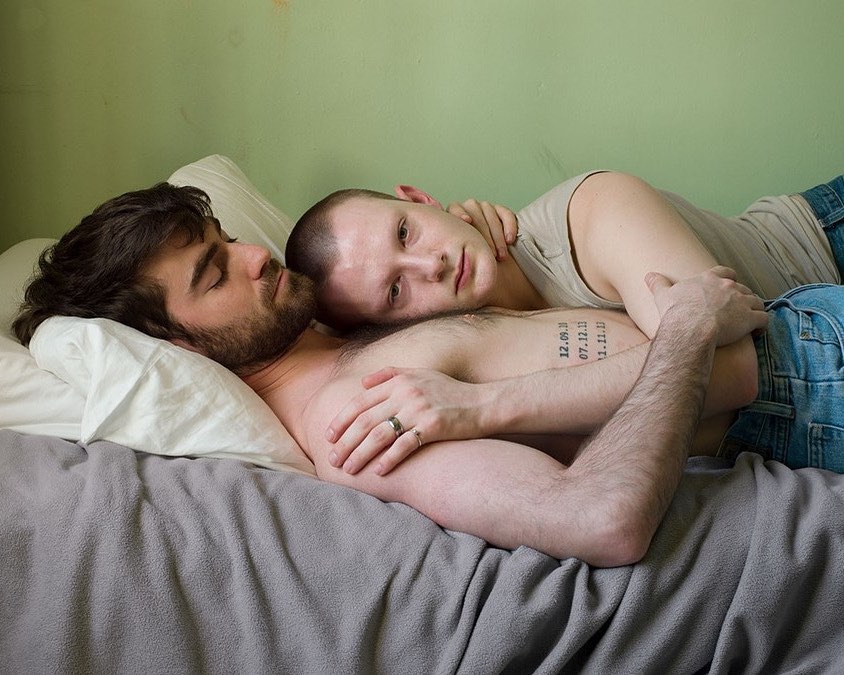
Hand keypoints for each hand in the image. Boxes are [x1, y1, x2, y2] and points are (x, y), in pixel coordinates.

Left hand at [325, 367, 487, 474]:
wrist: (483, 403)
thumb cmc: (450, 391)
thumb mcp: (420, 375)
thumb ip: (390, 375)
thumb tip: (362, 383)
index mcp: (399, 381)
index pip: (361, 401)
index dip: (342, 419)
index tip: (329, 436)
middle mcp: (406, 393)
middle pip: (365, 420)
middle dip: (345, 442)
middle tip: (332, 460)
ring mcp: (419, 409)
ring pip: (380, 434)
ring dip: (361, 454)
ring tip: (349, 469)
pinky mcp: (433, 426)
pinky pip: (405, 445)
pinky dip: (389, 459)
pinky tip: (378, 471)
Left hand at [446, 199, 517, 260]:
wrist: (486, 259)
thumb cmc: (468, 256)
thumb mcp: (459, 252)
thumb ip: (454, 247)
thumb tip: (449, 253)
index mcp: (454, 214)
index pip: (455, 209)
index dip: (460, 213)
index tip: (467, 220)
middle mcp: (469, 207)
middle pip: (477, 217)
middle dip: (485, 237)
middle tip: (490, 254)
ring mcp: (485, 207)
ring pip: (491, 216)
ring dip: (497, 237)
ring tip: (500, 255)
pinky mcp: (500, 210)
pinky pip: (506, 215)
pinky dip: (509, 227)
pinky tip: (510, 240)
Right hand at [646, 266, 767, 345]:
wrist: (690, 328)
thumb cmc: (676, 312)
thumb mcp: (663, 295)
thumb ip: (658, 283)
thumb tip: (648, 275)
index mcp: (709, 279)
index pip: (724, 272)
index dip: (728, 279)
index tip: (728, 285)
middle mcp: (728, 287)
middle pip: (742, 288)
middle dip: (741, 297)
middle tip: (736, 309)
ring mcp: (741, 302)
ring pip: (756, 301)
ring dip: (754, 310)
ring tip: (749, 321)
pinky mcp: (750, 318)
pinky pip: (763, 319)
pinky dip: (762, 325)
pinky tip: (758, 332)